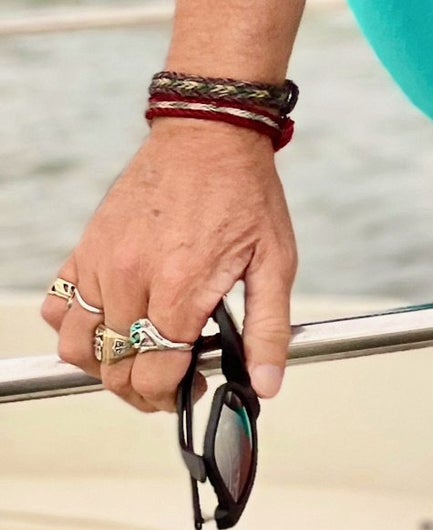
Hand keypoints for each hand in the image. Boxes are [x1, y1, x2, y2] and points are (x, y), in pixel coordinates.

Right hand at [39, 121, 297, 412]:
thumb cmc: (245, 192)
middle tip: (172, 379)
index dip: (173, 396)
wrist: (210, 133)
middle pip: (115, 370)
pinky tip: (110, 320)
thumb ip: (268, 328)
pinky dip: (76, 326)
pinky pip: (59, 305)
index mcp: (180, 287)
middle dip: (143, 389)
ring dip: (106, 364)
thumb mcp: (275, 260)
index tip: (192, 388)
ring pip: (78, 347)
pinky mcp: (86, 247)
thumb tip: (266, 382)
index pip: (153, 375)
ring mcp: (102, 263)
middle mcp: (132, 278)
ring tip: (139, 355)